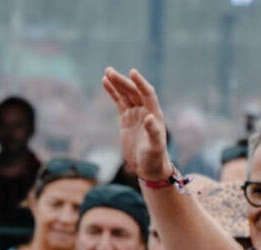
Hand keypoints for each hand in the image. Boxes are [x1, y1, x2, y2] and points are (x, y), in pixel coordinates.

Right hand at [101, 67, 173, 183]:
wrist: (148, 167)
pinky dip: (113, 92)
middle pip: (133, 91)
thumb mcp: (155, 146)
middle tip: (110, 72)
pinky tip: (105, 82)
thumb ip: (153, 132)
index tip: (132, 72)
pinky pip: (119, 102)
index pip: (147, 93)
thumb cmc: (154, 158)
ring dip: (117, 83)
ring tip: (107, 72)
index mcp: (155, 113)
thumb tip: (149, 117)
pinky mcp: (126, 119)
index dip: (140, 83)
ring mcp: (135, 113)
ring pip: (126, 94)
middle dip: (122, 81)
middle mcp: (145, 110)